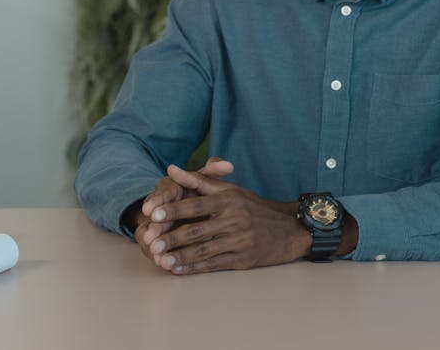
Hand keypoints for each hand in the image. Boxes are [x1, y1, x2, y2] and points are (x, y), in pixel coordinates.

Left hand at [146, 164, 309, 274]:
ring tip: (160, 260)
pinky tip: (178, 269)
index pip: (196, 205)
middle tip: (150, 243)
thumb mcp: (230, 189)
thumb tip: (171, 169)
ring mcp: (239, 242)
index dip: (173, 210)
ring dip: (180, 256)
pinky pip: (214, 264)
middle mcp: (234, 220)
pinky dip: (195, 268)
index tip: (153, 214)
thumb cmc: (253, 207)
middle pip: (197, 230)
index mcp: (228, 201)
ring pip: (204, 250)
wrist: (289, 230)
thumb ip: (198, 180)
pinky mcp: (243, 260)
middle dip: (172, 238)